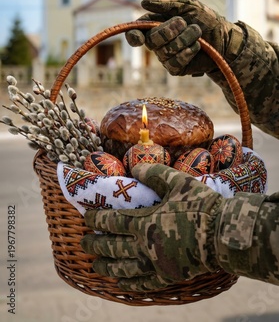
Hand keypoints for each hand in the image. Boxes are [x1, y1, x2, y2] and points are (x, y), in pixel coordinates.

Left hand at [80, 163, 223, 291]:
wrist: (222, 234)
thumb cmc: (200, 205)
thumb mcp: (177, 182)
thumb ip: (154, 173)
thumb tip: (134, 167)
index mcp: (145, 222)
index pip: (112, 221)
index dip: (97, 218)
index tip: (87, 216)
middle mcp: (145, 245)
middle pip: (112, 246)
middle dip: (95, 244)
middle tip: (83, 242)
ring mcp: (155, 263)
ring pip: (123, 268)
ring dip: (107, 266)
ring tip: (95, 265)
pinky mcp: (168, 276)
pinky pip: (144, 284)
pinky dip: (130, 285)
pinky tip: (121, 285)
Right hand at [126, 0, 243, 74]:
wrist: (224, 38)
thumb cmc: (204, 19)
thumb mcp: (187, 4)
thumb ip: (166, 2)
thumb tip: (144, 2)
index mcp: (154, 24)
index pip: (135, 32)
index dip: (133, 36)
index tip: (138, 38)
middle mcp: (156, 42)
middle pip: (151, 40)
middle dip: (169, 30)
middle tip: (184, 23)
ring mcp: (164, 56)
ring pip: (165, 51)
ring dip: (185, 39)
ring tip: (197, 33)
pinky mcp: (175, 68)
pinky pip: (174, 63)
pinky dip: (188, 52)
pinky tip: (197, 47)